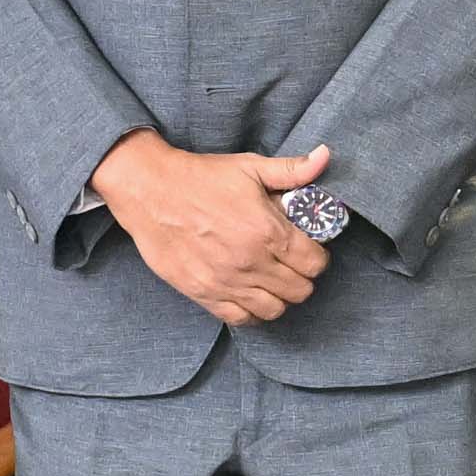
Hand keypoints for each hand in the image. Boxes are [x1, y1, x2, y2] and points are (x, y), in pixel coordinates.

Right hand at [98, 131, 333, 324]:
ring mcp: (227, 282)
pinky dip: (252, 312)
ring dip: (280, 296)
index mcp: (268, 231)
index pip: (315, 263)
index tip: (309, 248)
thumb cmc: (201, 178)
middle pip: (300, 290)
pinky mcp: (204, 294)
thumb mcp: (250, 167)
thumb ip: (292, 170)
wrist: (150, 192)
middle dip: (302, 276)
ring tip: (272, 279)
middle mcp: (251, 262)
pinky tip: (250, 294)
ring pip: (274, 310)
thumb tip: (326, 156)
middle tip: (292, 263)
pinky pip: (242, 319)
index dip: (318, 256)